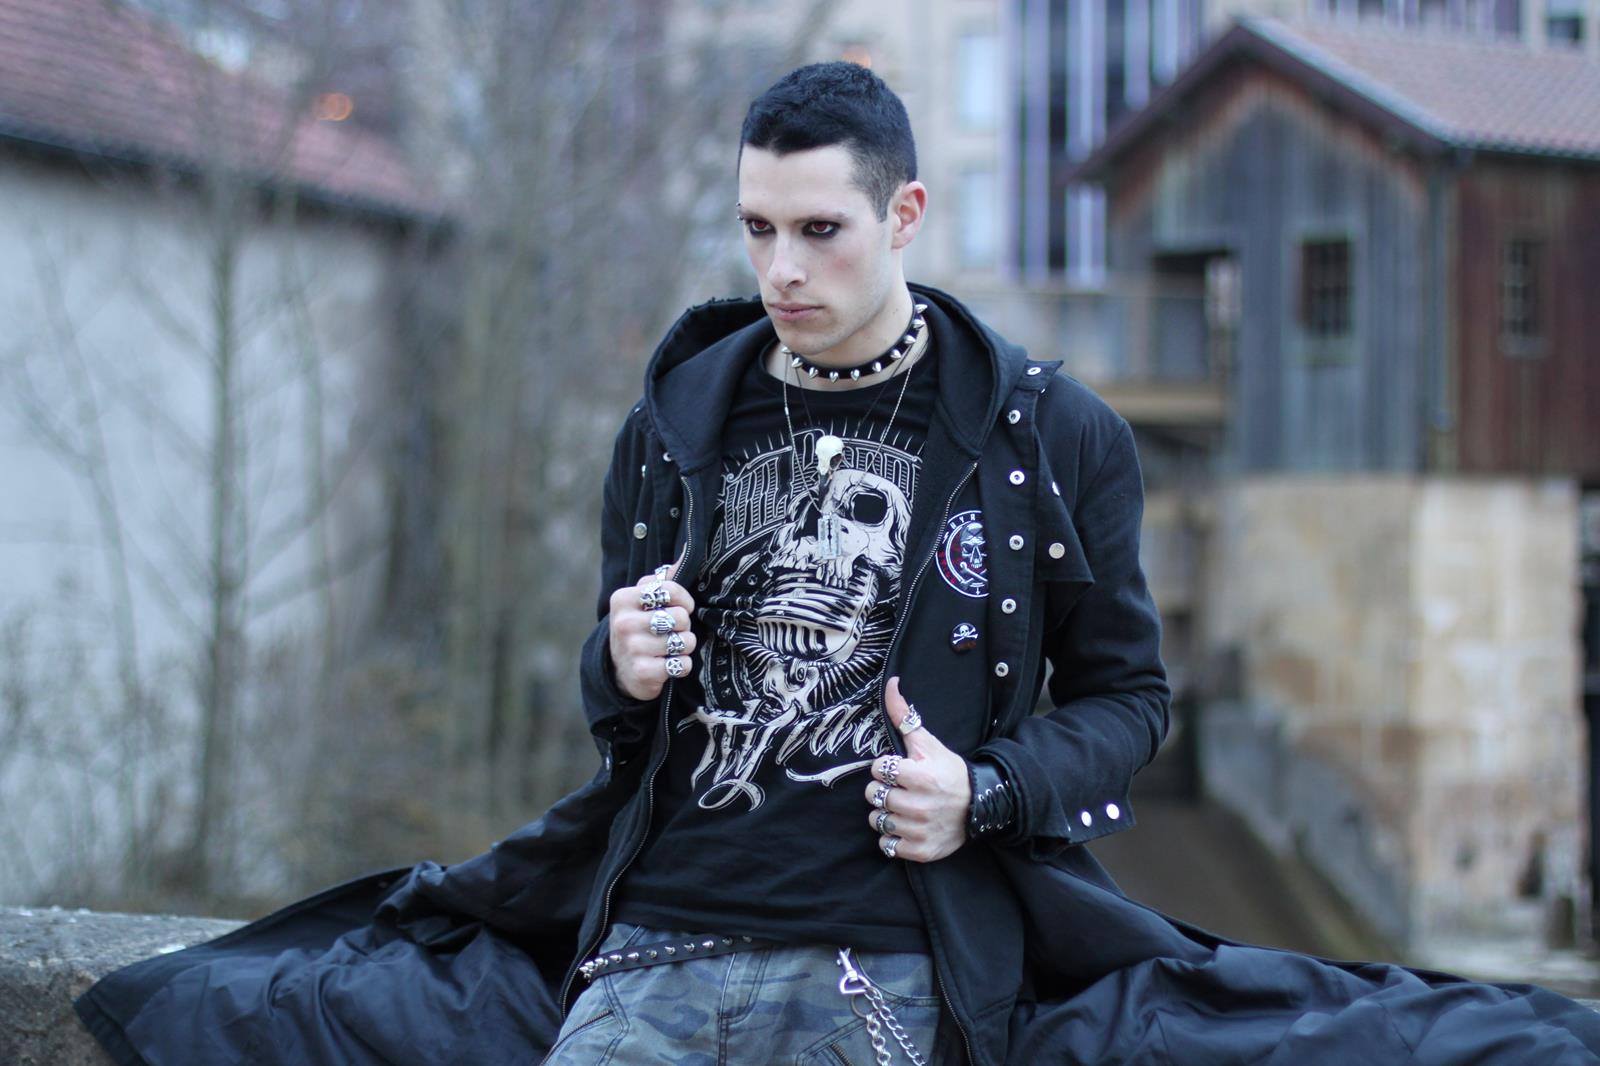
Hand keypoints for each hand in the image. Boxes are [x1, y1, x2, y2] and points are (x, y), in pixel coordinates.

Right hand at [607, 548, 695, 700]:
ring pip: (685, 641)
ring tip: (671, 647)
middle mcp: (624, 622)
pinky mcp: (643, 672)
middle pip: (681, 617)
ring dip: (685, 646)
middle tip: (671, 631)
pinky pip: (682, 664)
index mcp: (623, 599)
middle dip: (683, 626)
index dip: (684, 600)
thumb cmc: (639, 626)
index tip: (680, 607)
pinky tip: (668, 664)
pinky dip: (682, 665)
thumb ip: (664, 579)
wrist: (619, 669)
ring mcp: (632, 649)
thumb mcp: (643, 600)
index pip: (669, 590)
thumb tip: (688, 550)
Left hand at [862, 676, 970, 862]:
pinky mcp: (921, 851)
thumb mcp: (929, 743)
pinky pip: (886, 845)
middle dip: (883, 789)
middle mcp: (919, 806)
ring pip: (876, 820)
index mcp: (920, 777)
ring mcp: (919, 830)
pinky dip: (892, 837)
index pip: (878, 769)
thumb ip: (905, 716)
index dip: (887, 767)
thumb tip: (890, 683)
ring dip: (886, 813)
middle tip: (901, 788)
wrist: (981, 806)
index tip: (901, 769)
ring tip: (903, 807)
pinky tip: (906, 826)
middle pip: (873, 795)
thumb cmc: (950, 772)